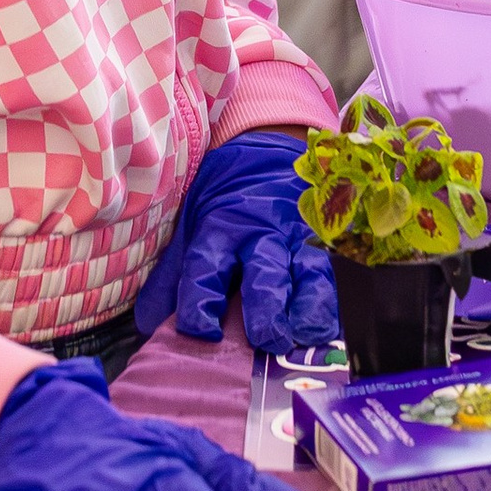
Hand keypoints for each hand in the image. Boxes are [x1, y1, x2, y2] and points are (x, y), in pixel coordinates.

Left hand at [134, 129, 338, 357]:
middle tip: (268, 338)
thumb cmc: (226, 203)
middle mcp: (262, 234)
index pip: (205, 266)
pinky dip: (341, 298)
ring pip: (310, 273)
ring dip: (311, 306)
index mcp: (220, 229)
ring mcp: (301, 237)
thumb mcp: (193, 228)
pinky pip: (340, 272)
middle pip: (263, 272)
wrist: (269, 152)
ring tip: (308, 333)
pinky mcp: (332, 241)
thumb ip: (173, 278)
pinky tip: (339, 322)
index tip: (201, 330)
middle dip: (266, 308)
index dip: (200, 299)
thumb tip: (149, 325)